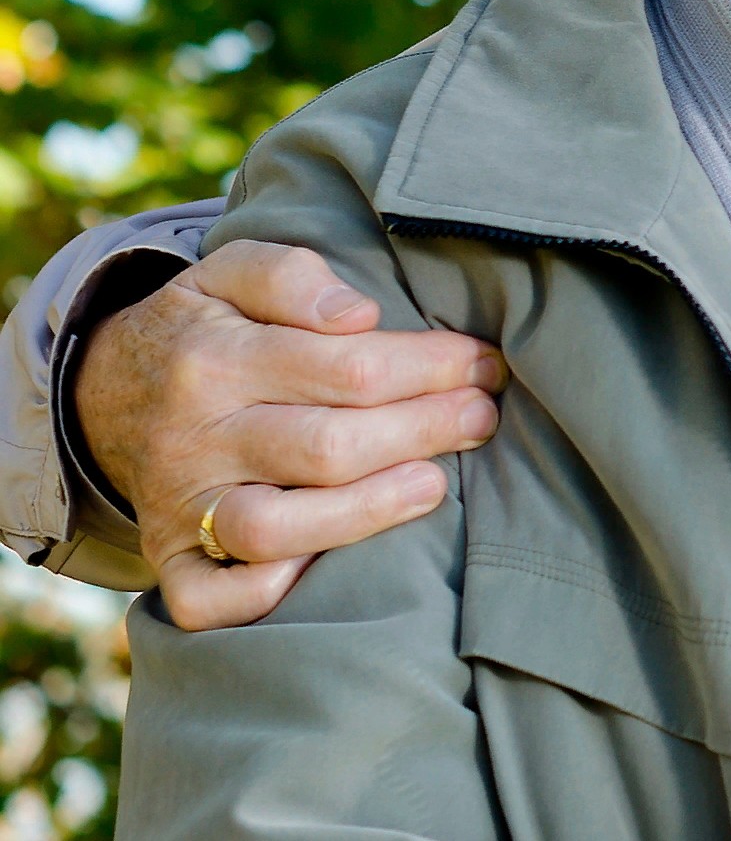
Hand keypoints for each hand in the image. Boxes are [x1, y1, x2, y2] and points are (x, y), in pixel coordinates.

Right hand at [82, 240, 504, 628]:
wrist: (101, 393)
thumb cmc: (203, 330)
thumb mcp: (228, 274)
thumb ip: (289, 275)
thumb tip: (358, 313)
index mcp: (214, 359)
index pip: (346, 367)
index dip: (431, 366)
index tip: (483, 362)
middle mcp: (193, 439)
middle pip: (326, 448)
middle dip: (422, 432)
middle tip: (482, 417)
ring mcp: (178, 506)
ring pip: (273, 528)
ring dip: (366, 512)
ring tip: (435, 485)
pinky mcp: (169, 559)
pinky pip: (206, 600)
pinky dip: (263, 594)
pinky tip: (326, 569)